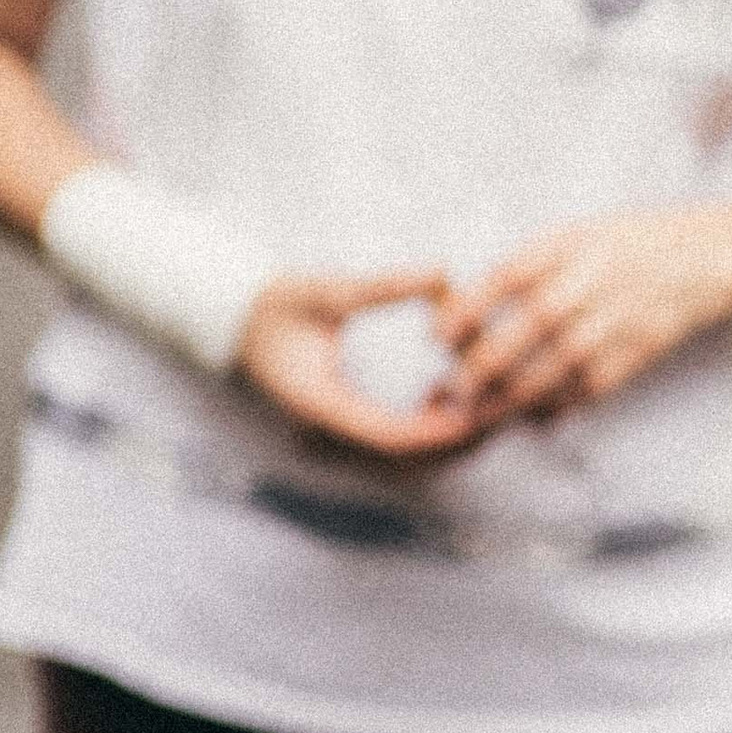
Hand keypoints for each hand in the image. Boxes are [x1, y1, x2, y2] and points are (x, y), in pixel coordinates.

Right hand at [236, 272, 485, 459]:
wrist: (234, 322)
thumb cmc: (275, 305)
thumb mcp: (323, 290)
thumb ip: (381, 286)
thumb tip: (440, 271)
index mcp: (318, 405)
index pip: (386, 436)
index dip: (435, 431)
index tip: (475, 412)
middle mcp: (326, 433)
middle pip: (402, 460)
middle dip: (451, 443)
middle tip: (497, 410)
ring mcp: (333, 437)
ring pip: (401, 460)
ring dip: (442, 441)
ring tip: (479, 400)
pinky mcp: (343, 431)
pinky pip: (392, 447)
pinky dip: (425, 433)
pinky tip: (444, 395)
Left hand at [437, 210, 731, 424]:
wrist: (710, 258)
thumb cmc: (636, 242)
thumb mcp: (580, 233)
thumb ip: (533, 264)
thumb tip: (474, 303)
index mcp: (570, 246)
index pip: (503, 280)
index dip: (464, 311)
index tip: (436, 338)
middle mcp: (591, 284)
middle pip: (523, 330)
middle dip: (480, 366)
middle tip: (452, 389)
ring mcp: (616, 322)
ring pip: (553, 370)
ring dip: (511, 398)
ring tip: (481, 415)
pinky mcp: (637, 353)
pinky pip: (587, 389)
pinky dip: (556, 407)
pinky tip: (534, 417)